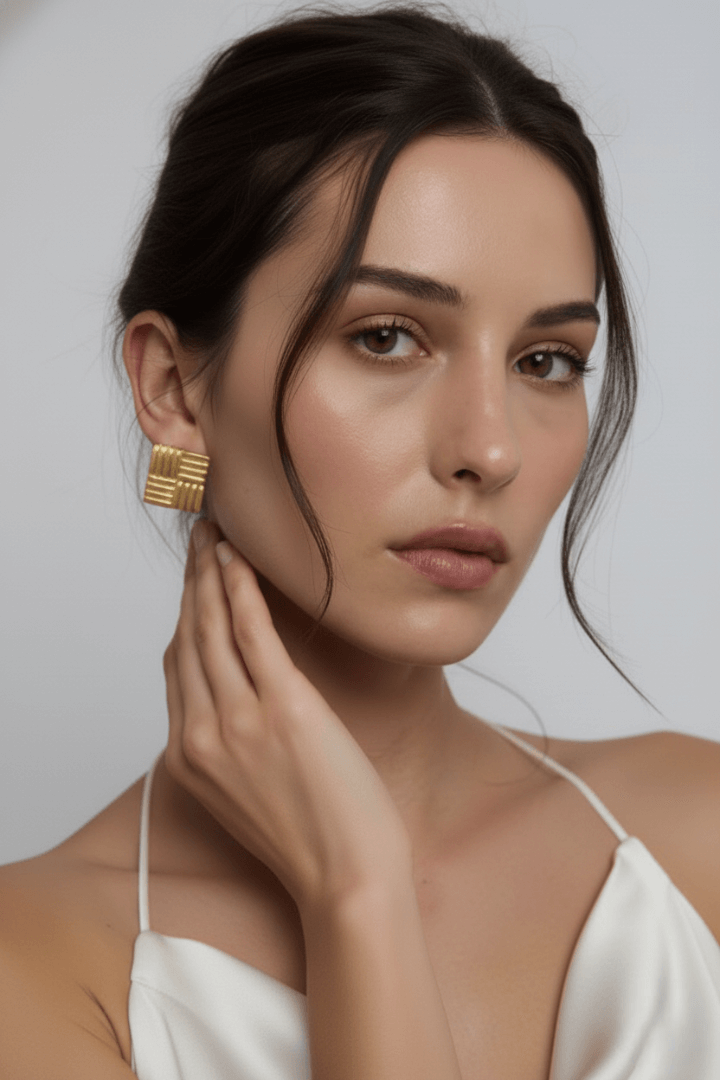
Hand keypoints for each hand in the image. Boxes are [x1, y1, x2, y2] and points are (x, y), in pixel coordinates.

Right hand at [162, 520, 411, 913]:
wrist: (346, 880)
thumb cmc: (312, 840)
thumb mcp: (248, 793)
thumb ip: (229, 743)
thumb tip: (239, 694)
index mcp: (189, 756)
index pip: (177, 668)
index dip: (184, 617)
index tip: (193, 584)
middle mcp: (203, 733)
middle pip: (188, 639)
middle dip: (191, 583)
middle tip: (198, 542)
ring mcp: (239, 720)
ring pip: (212, 628)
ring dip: (211, 574)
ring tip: (216, 537)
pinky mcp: (283, 707)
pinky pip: (252, 634)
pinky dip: (242, 590)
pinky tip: (241, 560)